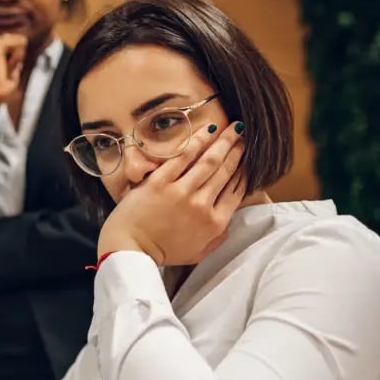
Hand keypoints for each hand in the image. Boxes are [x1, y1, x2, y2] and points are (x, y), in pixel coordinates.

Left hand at [98, 122, 246, 265]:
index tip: (249, 157)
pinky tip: (208, 129)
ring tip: (233, 127)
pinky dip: (198, 141)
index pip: (236, 190)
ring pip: (209, 161)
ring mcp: (181, 192)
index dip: (245, 170)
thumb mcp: (198, 253)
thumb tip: (229, 221)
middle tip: (244, 134)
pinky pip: (183, 157)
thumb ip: (218, 238)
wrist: (130, 248)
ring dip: (224, 141)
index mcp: (214, 223)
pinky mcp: (160, 182)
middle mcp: (202, 206)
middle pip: (226, 171)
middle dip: (238, 150)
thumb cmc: (163, 251)